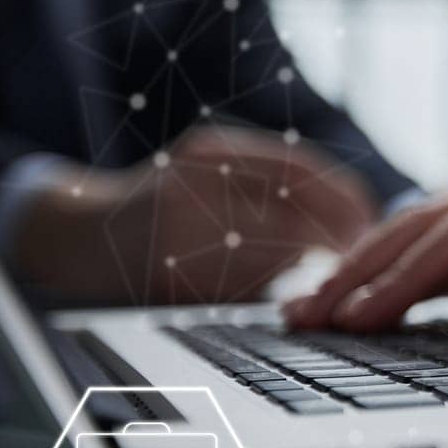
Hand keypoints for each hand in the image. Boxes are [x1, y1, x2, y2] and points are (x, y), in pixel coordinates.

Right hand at [13, 127, 377, 302]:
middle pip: (296, 208)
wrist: (76, 236)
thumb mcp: (210, 174)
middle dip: (337, 239)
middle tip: (363, 262)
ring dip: (311, 268)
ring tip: (331, 282)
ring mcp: (181, 223)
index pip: (301, 169)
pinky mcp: (170, 268)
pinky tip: (287, 298)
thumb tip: (353, 220)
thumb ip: (270, 186)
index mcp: (215, 149)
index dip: (344, 200)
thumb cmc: (163, 208)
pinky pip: (243, 283)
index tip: (372, 224)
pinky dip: (273, 289)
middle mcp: (199, 178)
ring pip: (276, 249)